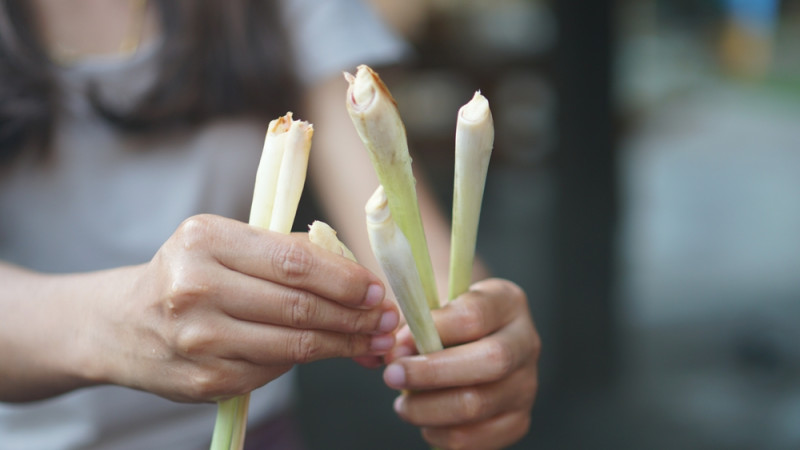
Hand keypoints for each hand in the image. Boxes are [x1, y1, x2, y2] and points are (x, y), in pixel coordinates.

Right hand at [88, 214, 398, 402]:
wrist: (122, 324)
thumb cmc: (188, 274)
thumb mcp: (226, 243)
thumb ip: (287, 251)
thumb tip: (358, 278)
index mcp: (205, 241)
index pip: (295, 262)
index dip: (345, 280)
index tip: (377, 289)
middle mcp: (196, 289)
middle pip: (299, 308)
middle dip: (354, 317)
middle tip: (386, 321)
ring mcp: (198, 340)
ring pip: (293, 346)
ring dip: (343, 345)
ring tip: (372, 341)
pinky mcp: (204, 381)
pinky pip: (272, 371)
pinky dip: (305, 362)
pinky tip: (326, 353)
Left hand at [382, 278, 539, 449]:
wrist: (466, 344)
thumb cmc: (442, 322)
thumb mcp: (431, 306)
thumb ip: (414, 322)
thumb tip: (395, 351)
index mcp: (506, 301)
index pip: (474, 315)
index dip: (432, 330)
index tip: (397, 343)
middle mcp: (525, 342)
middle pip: (490, 361)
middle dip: (433, 372)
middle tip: (393, 375)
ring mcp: (526, 384)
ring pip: (478, 404)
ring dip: (429, 408)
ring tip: (403, 404)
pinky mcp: (517, 420)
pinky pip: (478, 437)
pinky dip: (443, 434)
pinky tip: (426, 421)